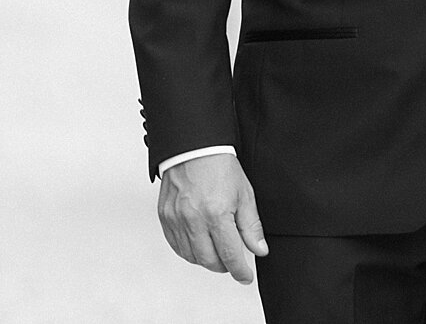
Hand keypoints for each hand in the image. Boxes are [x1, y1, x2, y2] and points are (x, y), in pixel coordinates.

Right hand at [158, 153, 267, 283]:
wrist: (195, 149)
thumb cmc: (221, 167)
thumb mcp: (245, 194)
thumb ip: (251, 226)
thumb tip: (258, 249)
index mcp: (217, 213)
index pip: (230, 253)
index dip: (240, 270)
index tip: (246, 276)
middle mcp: (193, 219)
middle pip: (208, 259)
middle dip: (223, 266)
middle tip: (233, 264)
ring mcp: (176, 220)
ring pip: (191, 256)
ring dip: (206, 260)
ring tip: (218, 253)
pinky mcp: (165, 218)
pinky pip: (176, 246)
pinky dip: (189, 252)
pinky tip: (199, 247)